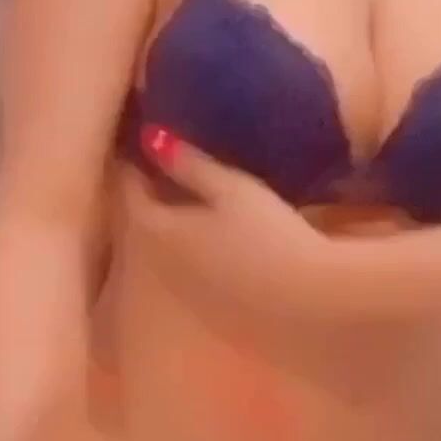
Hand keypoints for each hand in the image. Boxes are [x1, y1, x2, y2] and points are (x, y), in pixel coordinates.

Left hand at [127, 125, 355, 321]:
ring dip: (172, 220)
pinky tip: (216, 232)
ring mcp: (190, 288)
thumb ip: (190, 164)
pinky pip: (191, 265)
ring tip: (188, 192)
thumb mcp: (231, 190)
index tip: (139, 143)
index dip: (133, 167)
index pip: (132, 194)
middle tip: (161, 162)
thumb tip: (151, 136)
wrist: (307, 298)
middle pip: (147, 222)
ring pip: (169, 246)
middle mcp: (166, 264)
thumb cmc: (267, 234)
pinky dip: (193, 242)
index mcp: (162, 232)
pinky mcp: (215, 304)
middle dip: (151, 193)